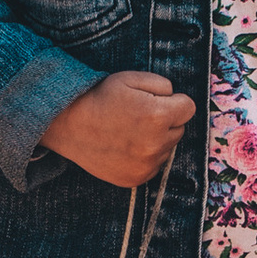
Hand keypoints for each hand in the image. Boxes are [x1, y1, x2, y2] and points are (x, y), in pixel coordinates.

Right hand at [38, 69, 198, 189]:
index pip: (189, 108)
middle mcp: (155, 144)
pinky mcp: (136, 178)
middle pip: (179, 129)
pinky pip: (154, 165)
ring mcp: (146, 165)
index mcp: (158, 116)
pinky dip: (145, 157)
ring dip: (156, 140)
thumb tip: (176, 99)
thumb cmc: (99, 98)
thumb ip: (162, 84)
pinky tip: (125, 147)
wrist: (67, 126)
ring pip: (167, 148)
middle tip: (138, 116)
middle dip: (166, 121)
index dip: (174, 102)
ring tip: (129, 131)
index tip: (156, 101)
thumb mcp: (130, 78)